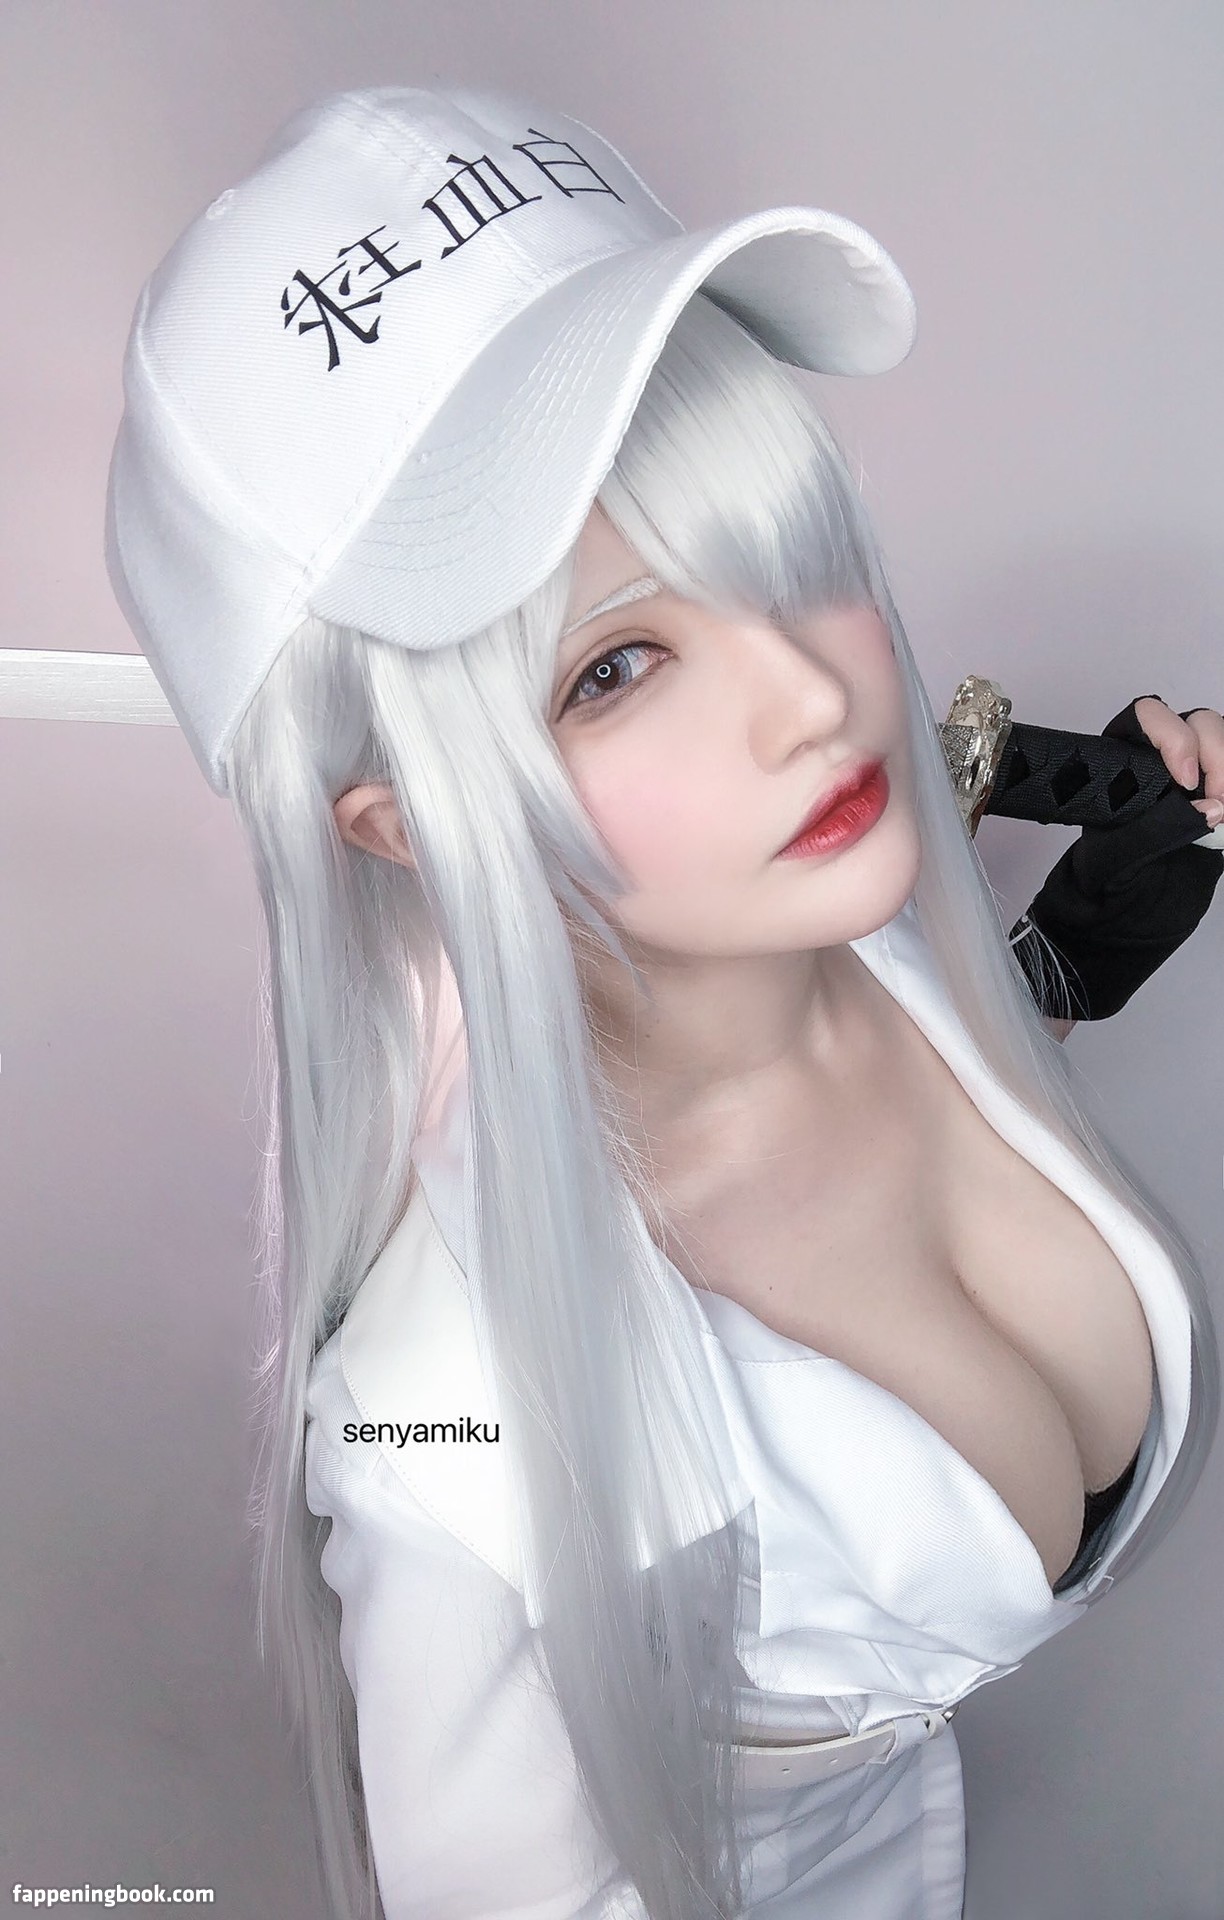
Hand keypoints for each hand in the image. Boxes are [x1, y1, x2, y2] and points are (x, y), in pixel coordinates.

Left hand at [1008, 694, 1223, 1020]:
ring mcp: (1197, 779)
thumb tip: (1208, 810)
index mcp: (1122, 764)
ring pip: (1223, 743)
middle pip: (1199, 723)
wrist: (1128, 916)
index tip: (1183, 780)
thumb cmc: (1109, 883)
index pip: (1146, 717)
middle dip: (1215, 753)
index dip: (1171, 736)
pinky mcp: (1218, 800)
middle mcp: (1161, 761)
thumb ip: (1153, 832)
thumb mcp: (1116, 862)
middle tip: (1219, 803)